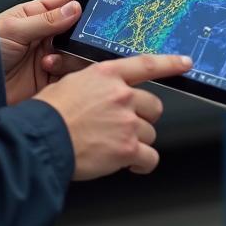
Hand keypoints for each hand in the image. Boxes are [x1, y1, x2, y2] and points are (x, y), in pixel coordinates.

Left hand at [0, 0, 88, 104]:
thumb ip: (46, 19)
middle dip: (81, 30)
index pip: (65, 1)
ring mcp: (50, 58)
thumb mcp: (13, 29)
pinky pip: (72, 74)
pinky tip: (51, 69)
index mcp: (35, 15)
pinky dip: (68, 71)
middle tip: (82, 31)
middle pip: (76, 28)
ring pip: (77, 51)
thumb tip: (74, 7)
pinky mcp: (50, 81)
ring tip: (50, 57)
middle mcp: (45, 36)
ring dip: (69, 53)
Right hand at [38, 52, 192, 178]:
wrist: (41, 140)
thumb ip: (94, 85)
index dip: (170, 63)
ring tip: (115, 146)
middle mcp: (121, 95)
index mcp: (107, 74)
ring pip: (150, 133)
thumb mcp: (70, 84)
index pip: (146, 64)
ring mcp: (127, 122)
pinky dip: (142, 163)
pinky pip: (150, 158)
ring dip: (137, 141)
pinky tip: (129, 163)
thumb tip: (103, 93)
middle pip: (153, 106)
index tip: (185, 63)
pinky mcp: (128, 148)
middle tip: (125, 126)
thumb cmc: (48, 114)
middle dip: (143, 117)